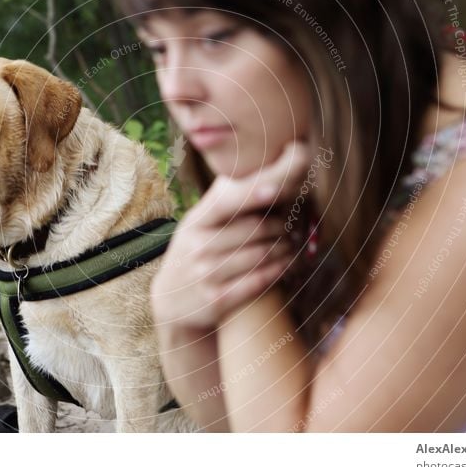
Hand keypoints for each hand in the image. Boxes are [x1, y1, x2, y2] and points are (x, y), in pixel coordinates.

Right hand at [151, 140, 311, 330]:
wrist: (171, 303)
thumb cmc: (195, 252)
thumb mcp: (197, 224)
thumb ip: (223, 199)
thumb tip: (257, 163)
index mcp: (196, 221)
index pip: (225, 202)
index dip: (253, 194)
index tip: (277, 187)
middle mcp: (198, 245)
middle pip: (255, 228)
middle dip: (281, 224)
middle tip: (293, 222)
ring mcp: (207, 273)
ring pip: (262, 254)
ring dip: (285, 247)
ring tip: (292, 242)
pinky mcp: (218, 299)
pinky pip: (260, 280)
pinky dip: (280, 270)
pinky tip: (288, 264)